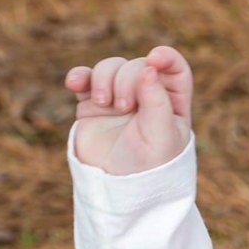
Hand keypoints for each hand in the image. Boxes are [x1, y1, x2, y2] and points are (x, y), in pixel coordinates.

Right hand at [65, 45, 191, 175]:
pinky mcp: (93, 105)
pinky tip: (74, 84)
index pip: (174, 69)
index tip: (153, 59)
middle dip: (127, 79)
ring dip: (103, 78)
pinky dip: (79, 77)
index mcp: (172, 105)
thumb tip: (148, 66)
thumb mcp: (160, 137)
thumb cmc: (147, 168)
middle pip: (136, 66)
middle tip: (123, 107)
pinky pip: (85, 79)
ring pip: (110, 67)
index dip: (165, 57)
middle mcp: (147, 98)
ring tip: (102, 103)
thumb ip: (157, 101)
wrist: (116, 191)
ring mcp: (119, 99)